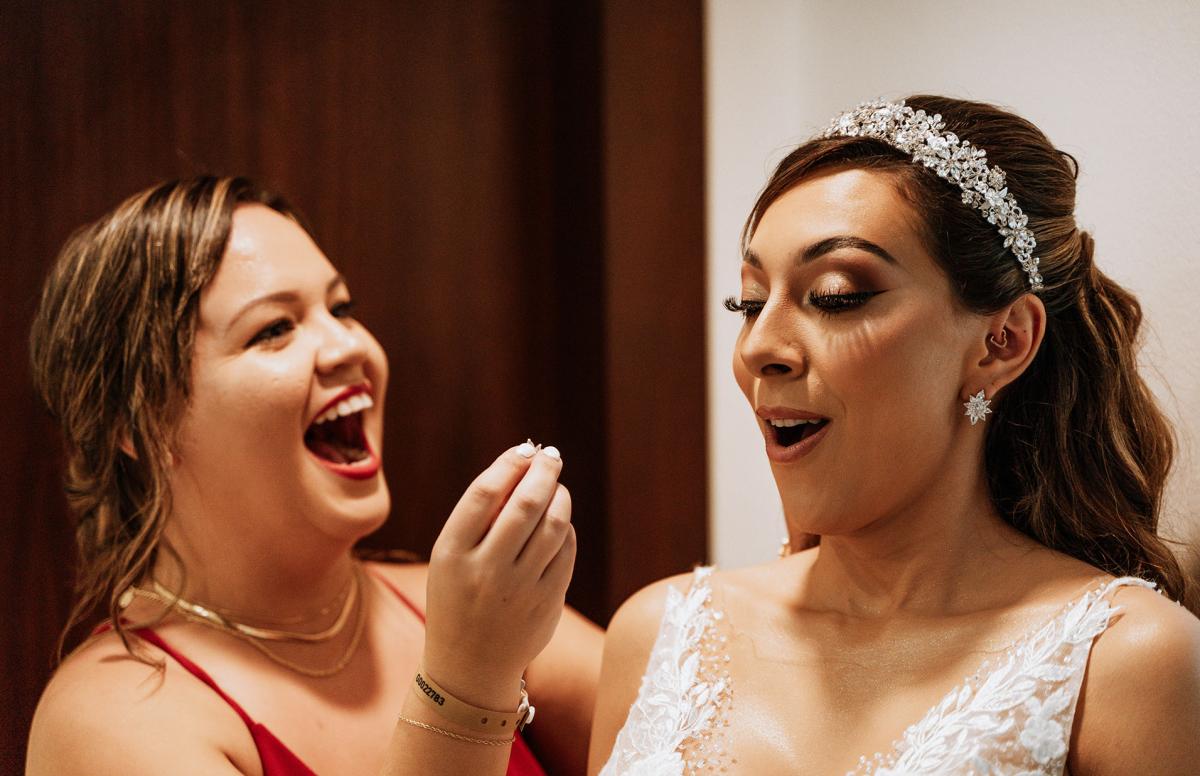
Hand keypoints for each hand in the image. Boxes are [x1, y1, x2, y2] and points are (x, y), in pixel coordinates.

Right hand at [422, 443, 575, 710]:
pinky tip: (559, 523)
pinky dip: (566, 530)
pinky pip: (566, 551)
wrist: (468, 667)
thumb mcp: (449, 560)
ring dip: (560, 497)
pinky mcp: (547, 602)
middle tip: (551, 456)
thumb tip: (523, 466)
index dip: (508, 464)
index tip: (524, 449)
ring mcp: (519, 588)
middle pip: (525, 504)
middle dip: (543, 472)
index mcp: (452, 554)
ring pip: (554, 525)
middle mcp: (485, 570)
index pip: (484, 493)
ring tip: (557, 488)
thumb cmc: (457, 598)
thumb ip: (479, 518)